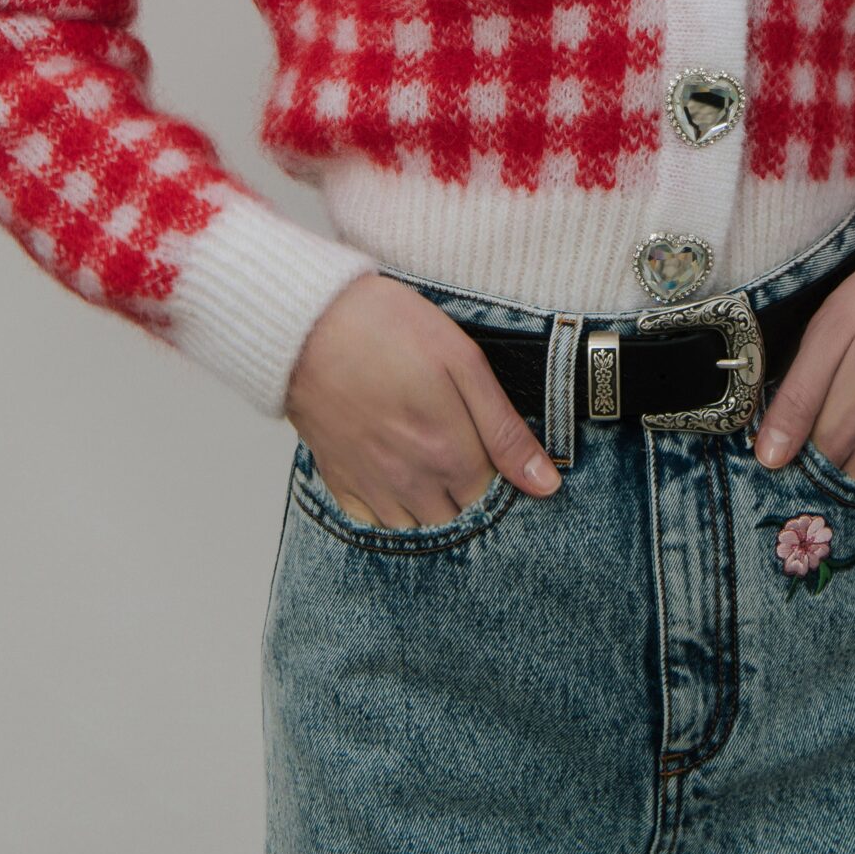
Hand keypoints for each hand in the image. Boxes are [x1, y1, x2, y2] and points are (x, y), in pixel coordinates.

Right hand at [283, 273, 562, 526]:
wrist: (307, 323)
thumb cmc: (388, 329)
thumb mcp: (462, 362)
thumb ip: (504, 429)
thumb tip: (547, 484)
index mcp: (449, 455)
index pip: (495, 500)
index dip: (506, 479)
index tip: (503, 454)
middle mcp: (411, 484)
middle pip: (458, 520)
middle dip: (472, 498)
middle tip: (470, 454)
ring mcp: (371, 487)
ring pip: (417, 530)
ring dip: (435, 510)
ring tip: (437, 468)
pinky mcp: (339, 480)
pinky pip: (372, 525)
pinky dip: (392, 514)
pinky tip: (399, 482)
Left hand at [752, 251, 854, 483]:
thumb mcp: (830, 333)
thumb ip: (798, 397)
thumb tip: (769, 456)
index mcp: (847, 420)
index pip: (803, 468)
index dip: (785, 452)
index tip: (776, 434)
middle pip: (835, 480)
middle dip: (814, 466)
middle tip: (805, 426)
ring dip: (846, 469)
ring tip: (836, 429)